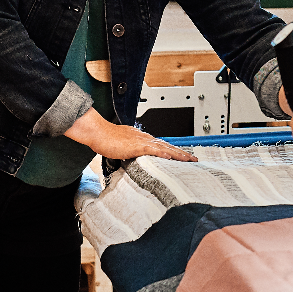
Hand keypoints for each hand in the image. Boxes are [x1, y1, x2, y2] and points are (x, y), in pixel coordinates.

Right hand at [64, 108, 196, 161]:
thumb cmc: (107, 138)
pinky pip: (152, 150)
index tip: (183, 156)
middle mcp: (145, 138)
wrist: (99, 132)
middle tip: (193, 158)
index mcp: (143, 139)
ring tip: (188, 159)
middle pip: (168, 146)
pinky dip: (162, 153)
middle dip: (181, 153)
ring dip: (177, 154)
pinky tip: (170, 157)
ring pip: (164, 148)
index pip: (163, 145)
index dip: (174, 151)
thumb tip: (135, 156)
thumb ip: (131, 151)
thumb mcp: (123, 146)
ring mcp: (142, 141)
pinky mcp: (136, 146)